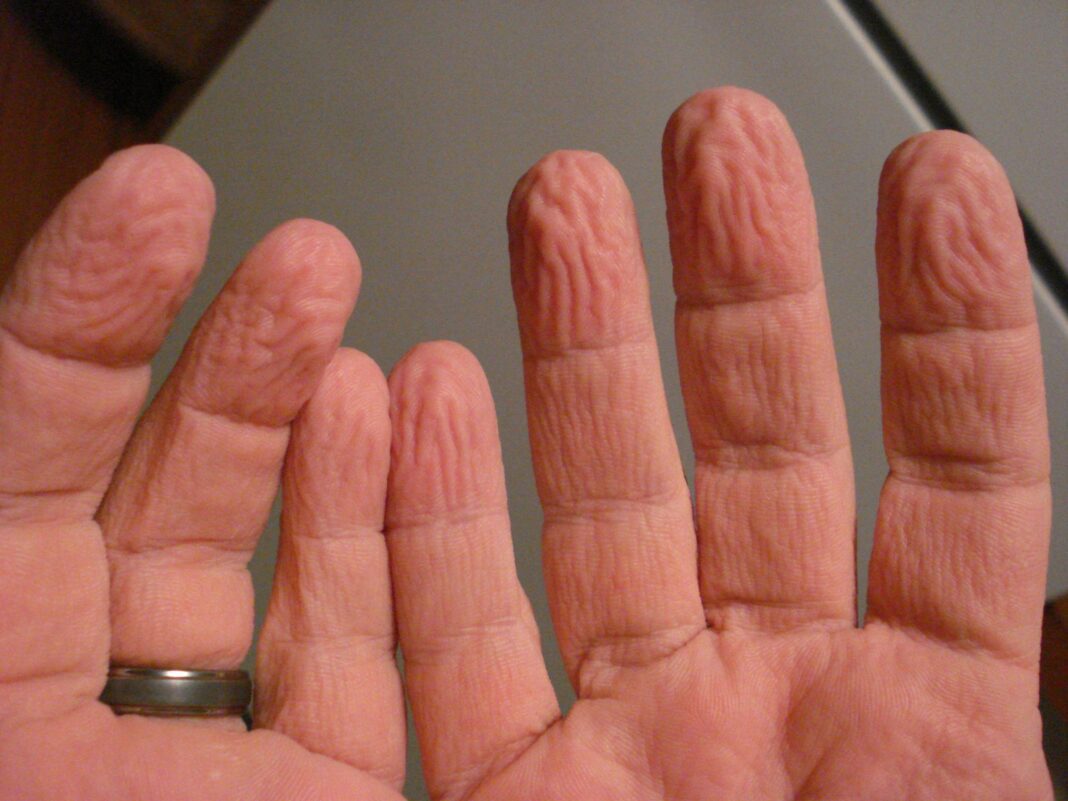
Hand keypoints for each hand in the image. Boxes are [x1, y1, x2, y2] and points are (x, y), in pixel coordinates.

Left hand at [0, 147, 405, 797]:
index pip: (20, 463)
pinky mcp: (321, 788)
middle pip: (154, 491)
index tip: (154, 206)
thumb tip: (3, 370)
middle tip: (289, 248)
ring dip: (308, 417)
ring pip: (263, 555)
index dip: (80, 323)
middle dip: (224, 351)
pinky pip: (351, 650)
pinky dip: (378, 531)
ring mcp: (211, 754)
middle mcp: (89, 714)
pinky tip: (390, 419)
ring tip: (341, 305)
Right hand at [384, 88, 1052, 798]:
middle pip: (753, 450)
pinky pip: (451, 641)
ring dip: (574, 347)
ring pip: (597, 508)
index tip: (929, 186)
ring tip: (562, 209)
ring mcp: (631, 748)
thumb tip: (1066, 600)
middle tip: (715, 146)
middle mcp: (762, 712)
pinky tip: (415, 403)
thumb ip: (1001, 725)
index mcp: (915, 727)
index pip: (948, 482)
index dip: (940, 327)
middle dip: (735, 280)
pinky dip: (422, 522)